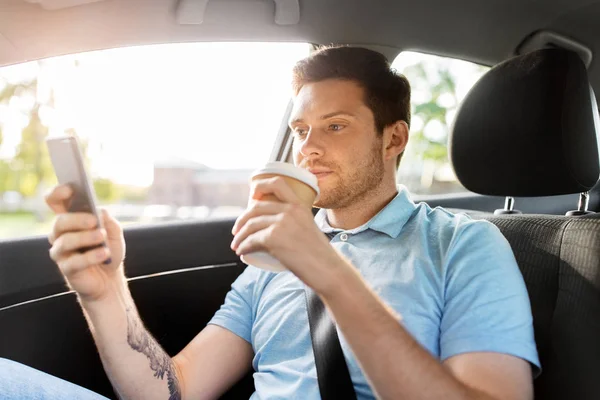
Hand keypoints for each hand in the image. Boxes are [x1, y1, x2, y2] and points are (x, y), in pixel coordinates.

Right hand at [46, 185, 125, 301]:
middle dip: (76, 219)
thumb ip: (108, 221)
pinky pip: (73, 262)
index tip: (70, 188)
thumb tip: (100, 211)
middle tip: (94, 220)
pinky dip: (91, 257)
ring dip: (85, 238)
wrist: (110, 278)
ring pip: (65, 241)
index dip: (58, 193)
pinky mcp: (66, 269)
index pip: (54, 201)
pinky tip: (104, 253)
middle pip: (59, 221)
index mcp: (70, 219)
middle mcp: (61, 234)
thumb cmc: (109, 250)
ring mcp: (61, 252)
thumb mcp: (115, 233)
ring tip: (102, 237)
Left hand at [231, 176, 346, 293]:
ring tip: (237, 245)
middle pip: (256, 208)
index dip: (260, 186)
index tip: (252, 196)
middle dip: (242, 220)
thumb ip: (294, 223)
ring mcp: (281, 223)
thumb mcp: (308, 229)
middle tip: (237, 231)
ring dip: (240, 236)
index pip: (277, 183)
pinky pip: (251, 240)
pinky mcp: (274, 238)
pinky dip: (243, 246)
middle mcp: (290, 211)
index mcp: (299, 206)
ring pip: (251, 225)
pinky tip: (241, 252)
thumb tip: (275, 229)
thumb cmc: (319, 255)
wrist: (327, 269)